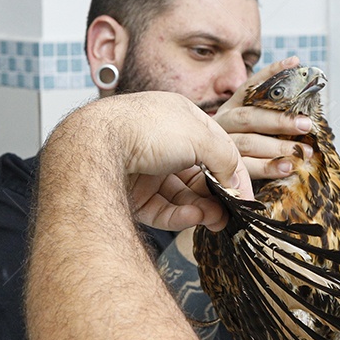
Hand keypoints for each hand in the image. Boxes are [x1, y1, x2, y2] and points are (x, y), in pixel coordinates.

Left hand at [54, 91, 253, 231]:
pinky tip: (194, 218)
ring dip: (203, 208)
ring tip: (216, 220)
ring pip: (182, 195)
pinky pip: (163, 210)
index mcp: (179, 119)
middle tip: (232, 214)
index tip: (245, 195)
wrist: (95, 146)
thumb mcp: (201, 135)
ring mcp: (146, 170)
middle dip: (218, 195)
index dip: (233, 171)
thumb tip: (236, 181)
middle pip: (199, 174)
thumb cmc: (145, 129)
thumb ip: (226, 157)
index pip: (215, 147)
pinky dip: (180, 216)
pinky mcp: (132, 195)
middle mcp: (162, 143)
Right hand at [213, 56, 314, 179]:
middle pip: (250, 117)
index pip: (251, 86)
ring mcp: (220, 145)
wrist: (213, 174)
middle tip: (306, 124)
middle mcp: (223, 122)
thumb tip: (307, 113)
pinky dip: (269, 167)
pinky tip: (288, 167)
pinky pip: (247, 168)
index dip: (271, 73)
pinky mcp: (221, 169)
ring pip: (248, 143)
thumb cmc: (246, 149)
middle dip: (280, 120)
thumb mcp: (257, 129)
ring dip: (279, 147)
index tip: (295, 63)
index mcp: (231, 107)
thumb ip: (274, 118)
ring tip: (304, 152)